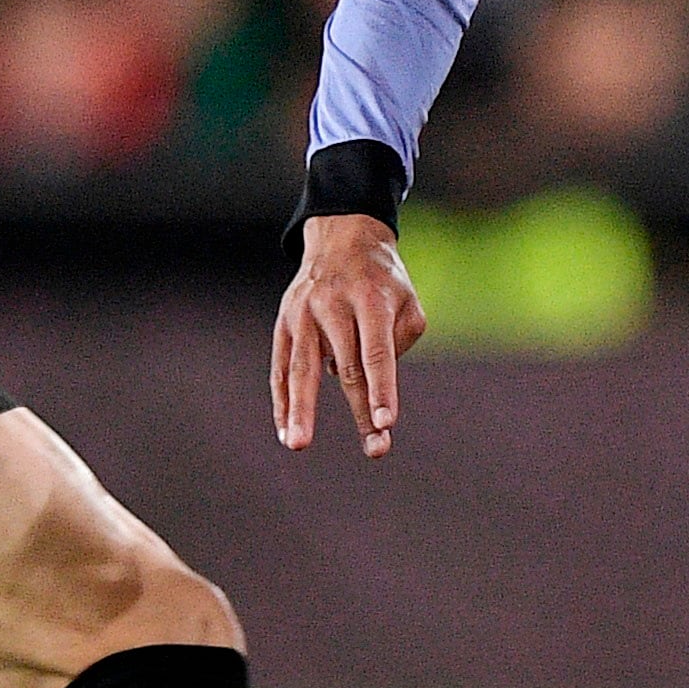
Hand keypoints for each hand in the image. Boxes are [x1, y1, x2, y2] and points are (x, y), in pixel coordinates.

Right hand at [273, 214, 428, 458]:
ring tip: (298, 444)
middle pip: (346, 368)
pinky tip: (286, 431)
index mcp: (370, 298)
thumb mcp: (407, 300)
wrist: (341, 238)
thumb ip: (400, 342)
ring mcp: (303, 314)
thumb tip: (371, 386)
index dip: (381, 388)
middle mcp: (333, 304)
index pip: (376, 351)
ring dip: (301, 410)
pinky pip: (281, 367)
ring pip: (301, 369)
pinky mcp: (284, 323)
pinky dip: (283, 401)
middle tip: (377, 450)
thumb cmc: (382, 281)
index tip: (385, 422)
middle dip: (361, 411)